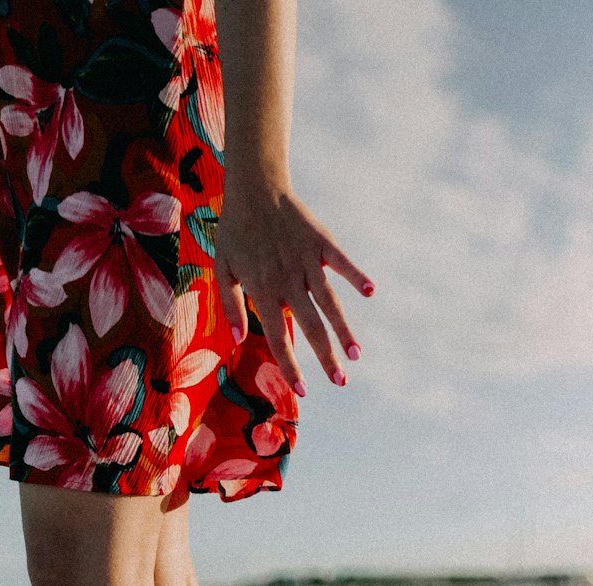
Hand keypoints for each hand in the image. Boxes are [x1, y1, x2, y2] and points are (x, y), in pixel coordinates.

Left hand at [214, 180, 373, 394]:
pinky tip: (370, 291)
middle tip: (341, 381)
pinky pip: (341, 261)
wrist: (255, 189)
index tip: (303, 389)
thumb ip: (232, 305)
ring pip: (329, 301)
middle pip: (310, 326)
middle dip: (326, 356)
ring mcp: (307, 261)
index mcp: (263, 291)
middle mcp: (288, 280)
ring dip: (344, 329)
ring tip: (356, 354)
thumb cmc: (234, 233)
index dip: (290, 365)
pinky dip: (355, 274)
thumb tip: (238, 339)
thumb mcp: (222, 270)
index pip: (278, 337)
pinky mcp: (322, 242)